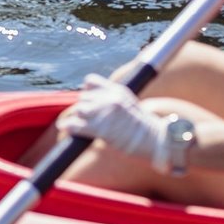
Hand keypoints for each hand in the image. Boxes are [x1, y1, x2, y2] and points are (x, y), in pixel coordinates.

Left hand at [56, 74, 171, 174]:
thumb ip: (114, 101)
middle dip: (84, 108)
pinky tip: (66, 129)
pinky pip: (75, 125)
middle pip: (83, 97)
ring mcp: (105, 112)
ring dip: (76, 118)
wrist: (158, 141)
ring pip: (79, 110)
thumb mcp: (130, 105)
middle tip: (86, 120)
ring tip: (75, 126)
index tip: (88, 100)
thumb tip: (98, 106)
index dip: (87, 91)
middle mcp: (110, 98)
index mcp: (117, 90)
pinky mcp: (100, 128)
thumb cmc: (145, 129)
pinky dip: (68, 127)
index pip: (90, 81)